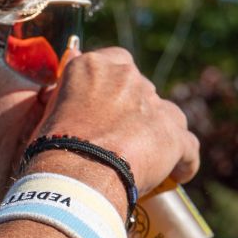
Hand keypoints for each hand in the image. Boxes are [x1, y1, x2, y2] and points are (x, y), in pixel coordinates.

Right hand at [38, 47, 200, 195]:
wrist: (74, 177)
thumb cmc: (52, 150)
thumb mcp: (50, 111)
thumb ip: (67, 88)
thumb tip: (71, 60)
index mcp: (94, 66)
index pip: (117, 62)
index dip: (116, 86)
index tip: (110, 104)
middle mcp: (127, 78)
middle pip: (142, 92)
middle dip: (137, 114)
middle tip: (122, 141)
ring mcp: (153, 105)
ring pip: (168, 116)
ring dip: (160, 134)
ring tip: (150, 160)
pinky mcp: (172, 134)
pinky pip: (187, 146)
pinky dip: (183, 162)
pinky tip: (177, 176)